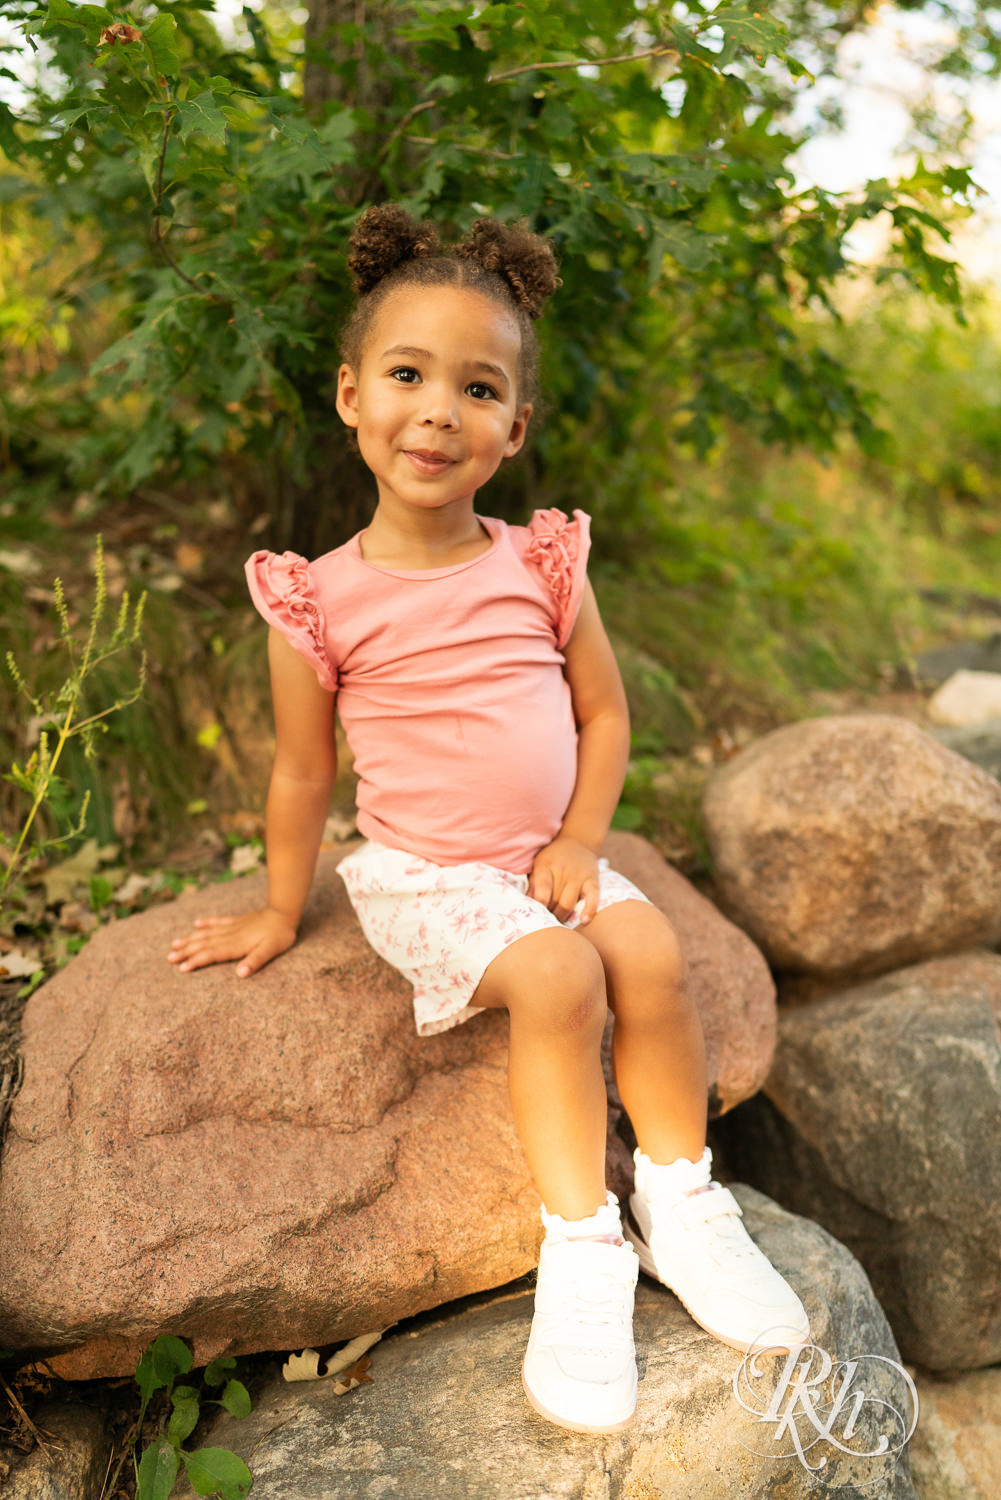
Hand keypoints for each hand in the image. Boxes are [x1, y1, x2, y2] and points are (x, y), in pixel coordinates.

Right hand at [167, 907, 296, 977]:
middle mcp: (230, 935)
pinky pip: (217, 921)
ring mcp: (232, 926)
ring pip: (207, 933)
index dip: (196, 961)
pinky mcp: (237, 920)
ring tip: (174, 943)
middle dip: (186, 951)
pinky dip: (206, 923)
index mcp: (236, 944)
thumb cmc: (279, 935)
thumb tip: (240, 974)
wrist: (284, 912)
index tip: (182, 968)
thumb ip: (255, 961)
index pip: (212, 954)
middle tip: (169, 958)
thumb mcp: (271, 950)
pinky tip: (196, 924)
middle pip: (204, 944)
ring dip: (190, 939)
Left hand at [527, 836, 600, 924]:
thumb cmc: (553, 857)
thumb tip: (526, 905)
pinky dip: (589, 909)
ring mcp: (579, 875)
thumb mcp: (539, 864)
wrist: (578, 841)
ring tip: (557, 924)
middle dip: (549, 914)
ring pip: (569, 902)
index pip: (543, 887)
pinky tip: (584, 921)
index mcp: (546, 865)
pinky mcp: (592, 879)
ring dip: (562, 916)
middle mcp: (563, 870)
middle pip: (555, 899)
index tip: (536, 916)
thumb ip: (533, 884)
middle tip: (545, 923)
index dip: (539, 903)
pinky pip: (593, 896)